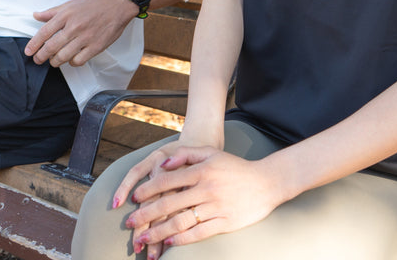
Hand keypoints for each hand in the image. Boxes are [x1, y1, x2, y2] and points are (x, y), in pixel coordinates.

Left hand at [24, 0, 133, 66]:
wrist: (118, 5)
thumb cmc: (94, 5)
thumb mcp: (71, 4)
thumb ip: (52, 12)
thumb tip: (36, 15)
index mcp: (66, 14)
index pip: (45, 32)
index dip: (34, 44)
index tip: (28, 52)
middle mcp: (74, 26)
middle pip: (51, 47)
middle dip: (41, 57)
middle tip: (38, 60)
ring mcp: (86, 37)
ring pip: (63, 57)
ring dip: (55, 61)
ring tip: (54, 60)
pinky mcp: (96, 46)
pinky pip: (78, 60)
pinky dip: (71, 62)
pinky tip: (71, 58)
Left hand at [123, 147, 281, 252]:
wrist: (266, 182)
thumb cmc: (235, 167)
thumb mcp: (212, 153)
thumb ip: (186, 154)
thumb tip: (163, 164)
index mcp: (202, 170)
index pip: (168, 180)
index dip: (148, 189)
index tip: (134, 199)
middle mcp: (207, 188)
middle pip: (170, 203)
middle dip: (147, 214)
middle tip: (130, 223)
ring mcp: (216, 207)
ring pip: (181, 222)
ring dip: (160, 232)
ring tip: (145, 238)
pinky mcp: (225, 223)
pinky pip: (199, 233)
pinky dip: (182, 239)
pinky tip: (169, 243)